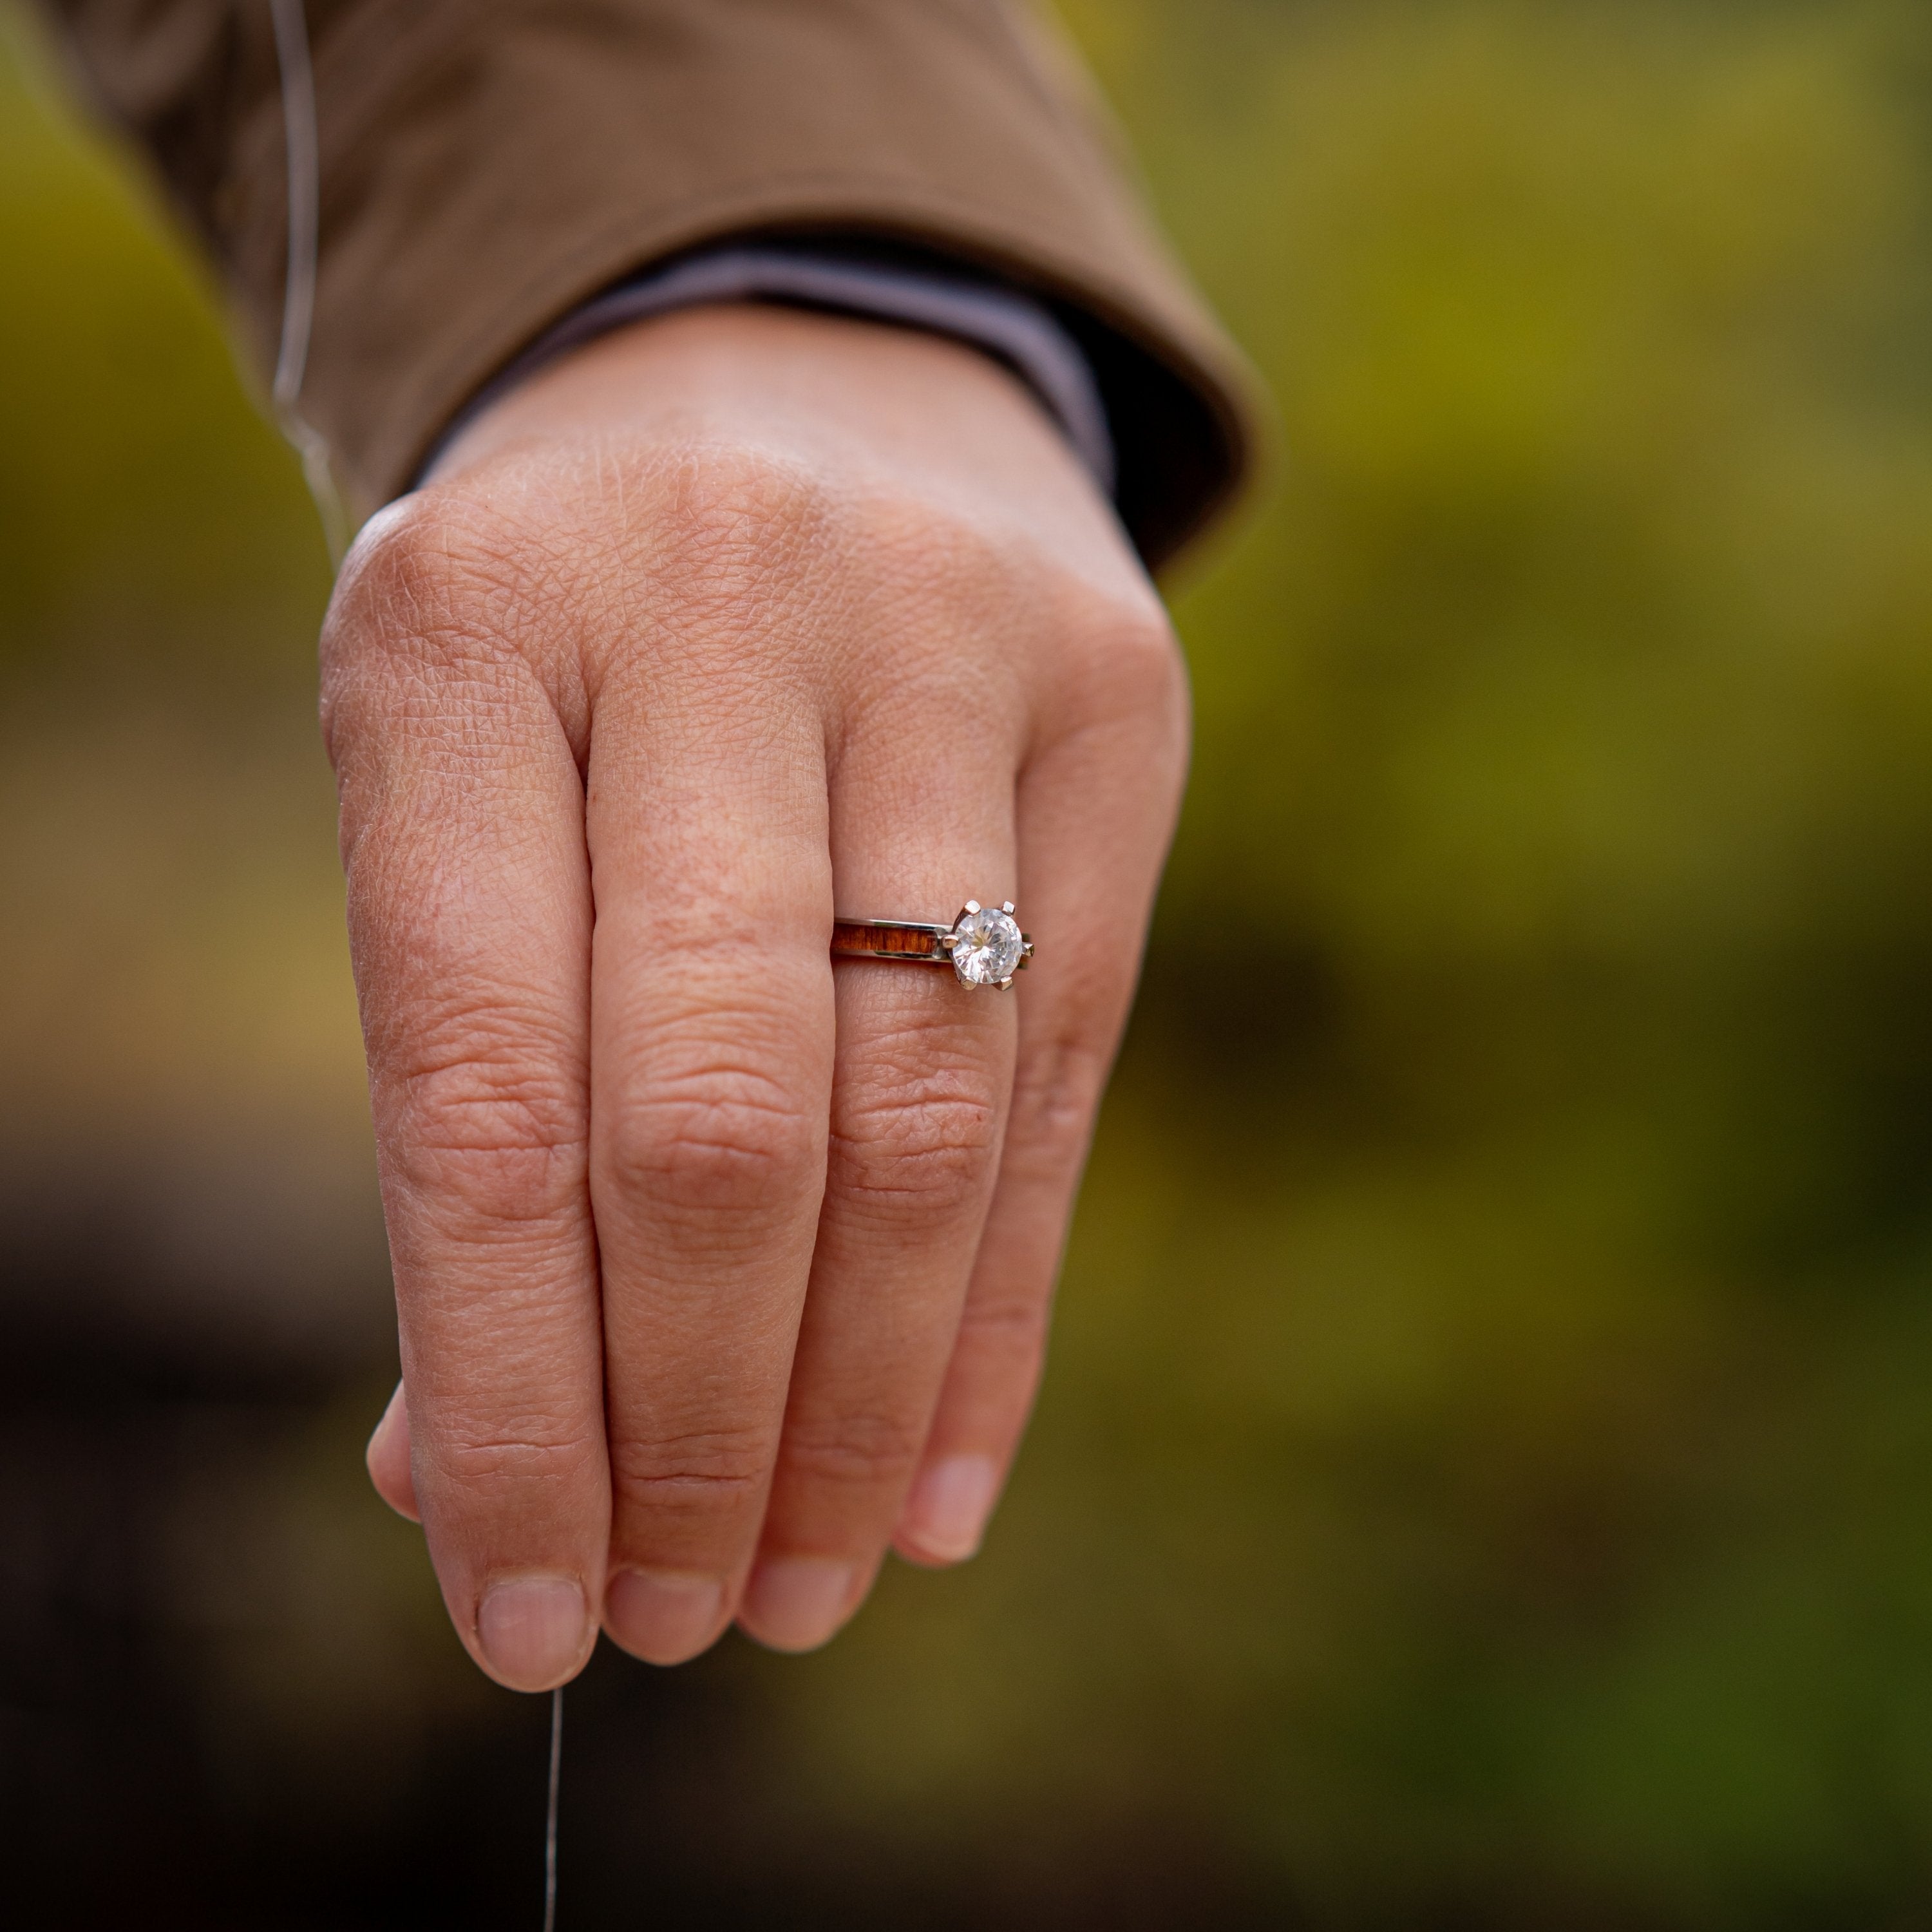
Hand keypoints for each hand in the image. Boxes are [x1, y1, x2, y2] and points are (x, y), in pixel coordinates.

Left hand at [326, 304, 1186, 1687]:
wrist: (792, 384)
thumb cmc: (583, 659)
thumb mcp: (465, 813)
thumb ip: (471, 1113)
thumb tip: (464, 1477)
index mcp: (462, 633)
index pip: (485, 1086)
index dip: (512, 1390)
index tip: (525, 1613)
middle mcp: (714, 605)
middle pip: (721, 1117)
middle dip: (700, 1424)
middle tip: (687, 1618)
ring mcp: (944, 633)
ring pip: (922, 1112)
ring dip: (860, 1397)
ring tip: (809, 1580)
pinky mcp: (1119, 692)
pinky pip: (1069, 1064)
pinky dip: (996, 1304)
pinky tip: (941, 1474)